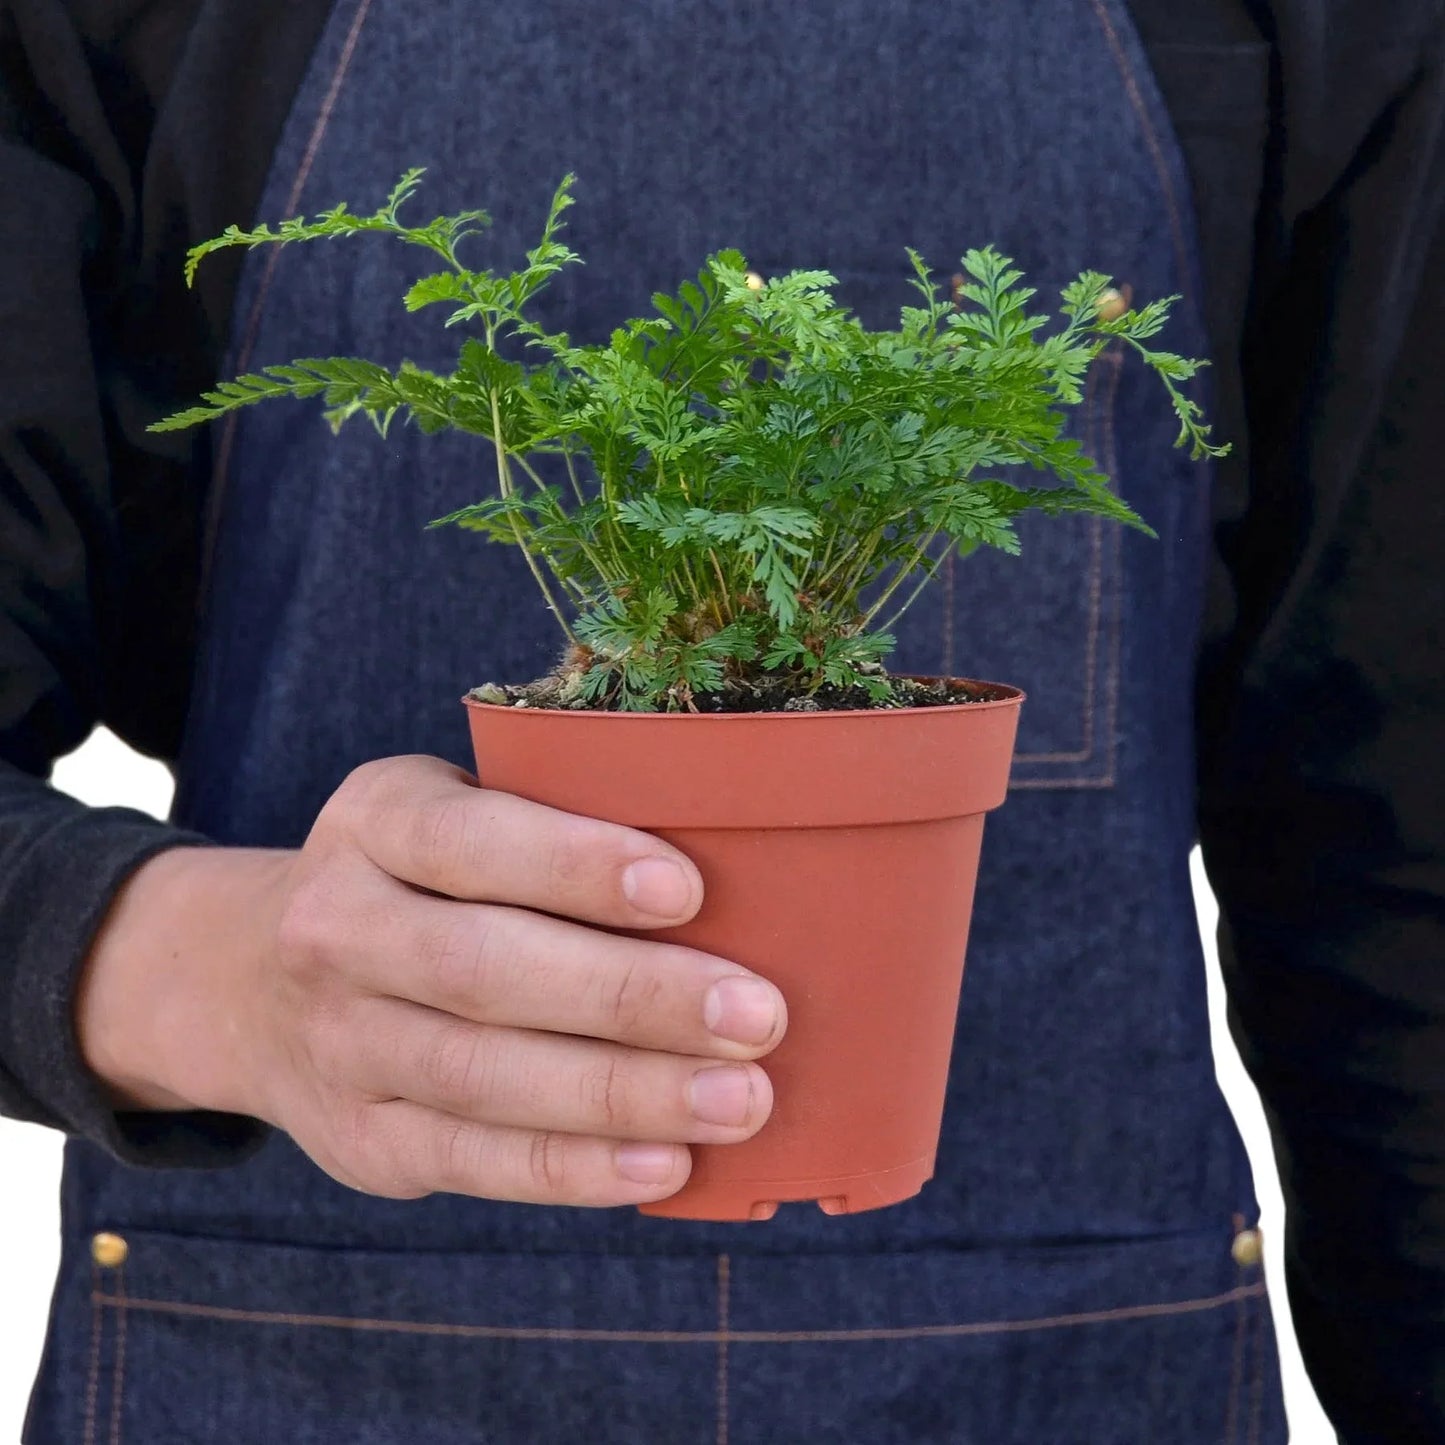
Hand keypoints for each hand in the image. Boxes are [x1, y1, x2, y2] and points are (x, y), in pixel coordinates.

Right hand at [77, 755, 786, 1207]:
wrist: (258, 978)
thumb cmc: (425, 878)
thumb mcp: (458, 813)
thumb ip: (557, 828)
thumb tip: (742, 875)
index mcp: (375, 819)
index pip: (469, 840)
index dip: (575, 865)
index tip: (688, 889)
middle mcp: (336, 927)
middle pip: (483, 970)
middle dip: (629, 997)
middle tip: (757, 1015)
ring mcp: (340, 1042)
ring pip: (484, 1078)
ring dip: (623, 1094)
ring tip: (740, 1099)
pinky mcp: (361, 1137)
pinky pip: (472, 1160)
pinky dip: (574, 1170)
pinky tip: (664, 1162)